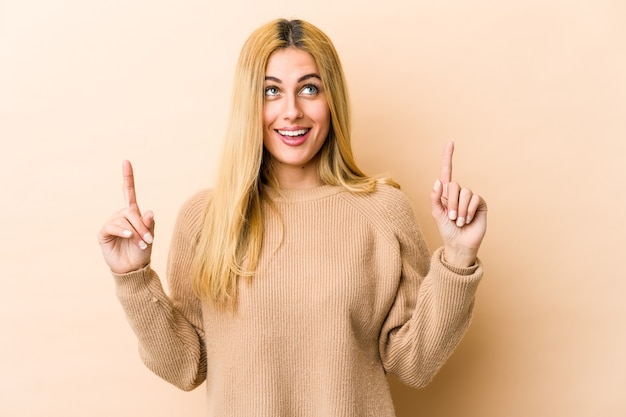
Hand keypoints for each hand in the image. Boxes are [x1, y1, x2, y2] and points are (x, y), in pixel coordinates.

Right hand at [98, 160, 154, 273]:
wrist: (132, 269)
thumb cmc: (142, 252)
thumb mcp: (149, 238)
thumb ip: (149, 225)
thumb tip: (149, 211)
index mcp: (133, 213)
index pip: (129, 191)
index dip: (127, 177)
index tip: (126, 161)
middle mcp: (121, 216)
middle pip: (131, 211)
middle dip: (142, 225)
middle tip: (148, 240)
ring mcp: (112, 224)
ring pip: (123, 220)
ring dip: (135, 232)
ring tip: (141, 244)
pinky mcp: (104, 233)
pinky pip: (113, 227)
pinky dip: (122, 231)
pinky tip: (128, 236)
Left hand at [430, 142, 486, 267]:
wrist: (460, 244)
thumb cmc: (446, 229)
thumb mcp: (437, 214)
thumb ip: (435, 197)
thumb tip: (438, 181)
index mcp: (445, 193)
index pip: (447, 171)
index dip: (448, 157)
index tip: (450, 142)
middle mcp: (458, 192)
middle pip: (453, 185)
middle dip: (450, 203)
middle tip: (452, 217)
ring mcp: (470, 197)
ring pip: (464, 193)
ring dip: (459, 210)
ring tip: (459, 221)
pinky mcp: (480, 203)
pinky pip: (474, 199)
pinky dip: (468, 211)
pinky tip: (468, 220)